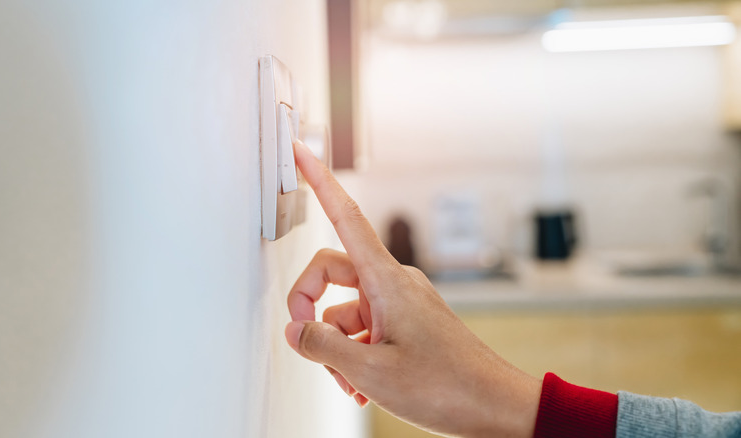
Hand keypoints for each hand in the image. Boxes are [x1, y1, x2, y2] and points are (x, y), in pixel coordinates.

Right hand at [285, 142, 541, 437]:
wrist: (494, 407)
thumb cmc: (447, 386)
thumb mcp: (370, 370)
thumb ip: (322, 346)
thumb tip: (295, 331)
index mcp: (386, 280)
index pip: (345, 217)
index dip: (320, 182)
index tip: (302, 152)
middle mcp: (393, 284)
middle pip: (331, 273)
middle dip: (310, 308)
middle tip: (303, 343)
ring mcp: (400, 304)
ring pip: (346, 310)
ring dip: (336, 345)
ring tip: (350, 382)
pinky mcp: (406, 323)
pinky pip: (365, 326)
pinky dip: (354, 352)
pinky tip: (360, 384)